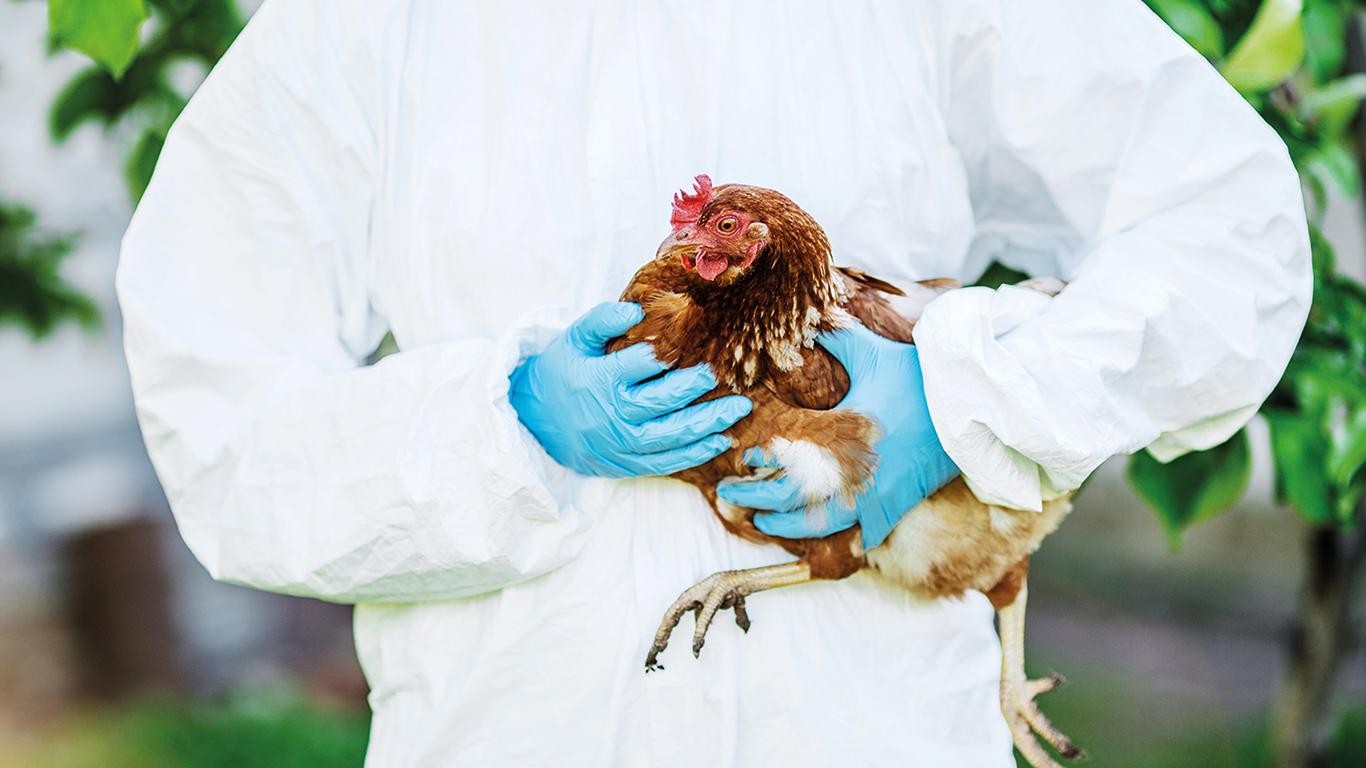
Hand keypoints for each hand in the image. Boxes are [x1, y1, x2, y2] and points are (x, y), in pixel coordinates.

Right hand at [509, 302, 751, 477]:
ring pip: (671, 435)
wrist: (535, 422)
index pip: (641, 364)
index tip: (686, 344)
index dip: (665, 353)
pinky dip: (695, 453)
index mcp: (599, 380)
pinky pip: (666, 463)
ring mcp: (621, 444)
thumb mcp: (573, 340)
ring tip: (738, 409)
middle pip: (662, 401)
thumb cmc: (561, 373)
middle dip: (694, 387)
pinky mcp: (626, 464)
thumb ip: (601, 320)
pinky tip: (720, 441)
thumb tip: (636, 310)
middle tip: (717, 374)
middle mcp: (612, 415)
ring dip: (708, 423)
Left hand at [716, 324, 958, 547]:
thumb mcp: (871, 352)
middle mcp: (849, 473)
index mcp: (837, 436)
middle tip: (731, 494)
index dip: (759, 462)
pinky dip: (833, 535)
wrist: (968, 409)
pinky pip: (858, 533)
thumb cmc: (917, 380)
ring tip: (763, 523)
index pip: (784, 458)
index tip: (743, 457)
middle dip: (756, 499)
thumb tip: (810, 320)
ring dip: (786, 527)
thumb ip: (835, 339)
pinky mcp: (894, 506)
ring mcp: (873, 495)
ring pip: (819, 526)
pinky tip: (816, 535)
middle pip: (790, 500)